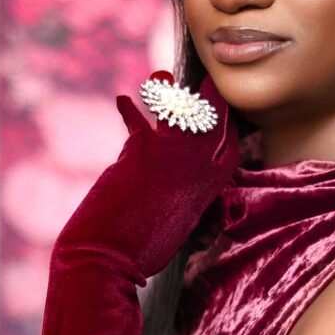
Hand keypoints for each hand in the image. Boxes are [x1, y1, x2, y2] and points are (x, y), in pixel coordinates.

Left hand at [52, 74, 241, 279]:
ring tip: (162, 76)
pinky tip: (122, 100)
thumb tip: (179, 184)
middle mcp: (197, 168)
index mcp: (208, 190)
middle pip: (211, 122)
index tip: (225, 115)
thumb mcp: (177, 223)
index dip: (227, 130)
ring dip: (168, 92)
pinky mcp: (142, 149)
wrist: (107, 259)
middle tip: (209, 80)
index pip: (228, 150)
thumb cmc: (141, 252)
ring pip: (179, 111)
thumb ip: (183, 197)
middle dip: (211, 98)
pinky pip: (137, 120)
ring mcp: (172, 155)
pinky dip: (128, 109)